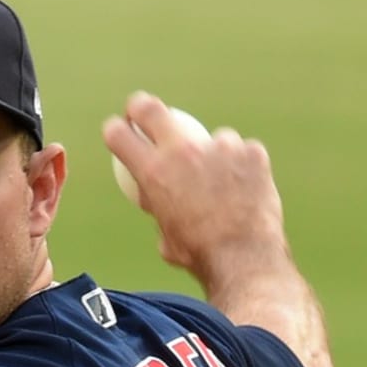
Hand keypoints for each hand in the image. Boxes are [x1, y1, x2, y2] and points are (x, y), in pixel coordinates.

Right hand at [103, 92, 287, 293]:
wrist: (242, 259)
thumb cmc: (197, 254)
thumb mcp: (164, 234)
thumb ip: (159, 206)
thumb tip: (155, 196)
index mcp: (153, 173)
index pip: (121, 136)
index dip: (115, 131)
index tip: (117, 129)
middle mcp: (183, 151)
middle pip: (153, 110)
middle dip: (141, 108)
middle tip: (141, 112)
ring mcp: (220, 147)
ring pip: (210, 140)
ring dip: (210, 156)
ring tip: (220, 188)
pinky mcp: (251, 152)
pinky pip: (241, 153)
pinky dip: (240, 168)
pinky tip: (243, 190)